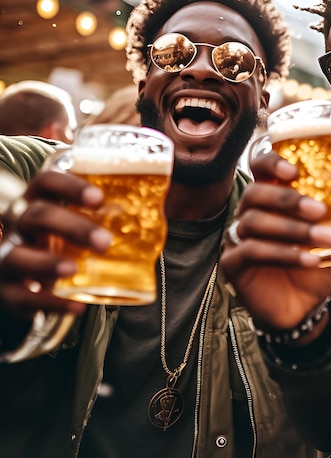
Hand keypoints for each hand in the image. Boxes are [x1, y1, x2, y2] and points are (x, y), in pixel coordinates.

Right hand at [0, 169, 110, 320]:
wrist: (24, 270)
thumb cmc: (60, 236)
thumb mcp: (76, 217)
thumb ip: (107, 210)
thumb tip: (160, 197)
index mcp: (39, 198)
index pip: (47, 181)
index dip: (70, 186)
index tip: (99, 198)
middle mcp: (19, 223)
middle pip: (37, 216)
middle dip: (71, 227)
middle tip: (105, 241)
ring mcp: (8, 255)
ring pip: (17, 256)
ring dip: (47, 263)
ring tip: (74, 270)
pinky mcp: (6, 289)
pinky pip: (20, 297)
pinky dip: (48, 303)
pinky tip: (75, 305)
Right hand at [221, 151, 330, 336]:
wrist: (304, 305)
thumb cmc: (315, 261)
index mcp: (271, 197)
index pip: (260, 167)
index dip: (271, 162)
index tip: (294, 169)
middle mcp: (249, 212)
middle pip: (255, 193)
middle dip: (287, 199)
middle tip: (320, 210)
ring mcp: (237, 237)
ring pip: (255, 222)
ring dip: (294, 229)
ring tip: (327, 239)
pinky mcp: (233, 264)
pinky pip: (253, 252)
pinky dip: (284, 254)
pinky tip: (310, 260)